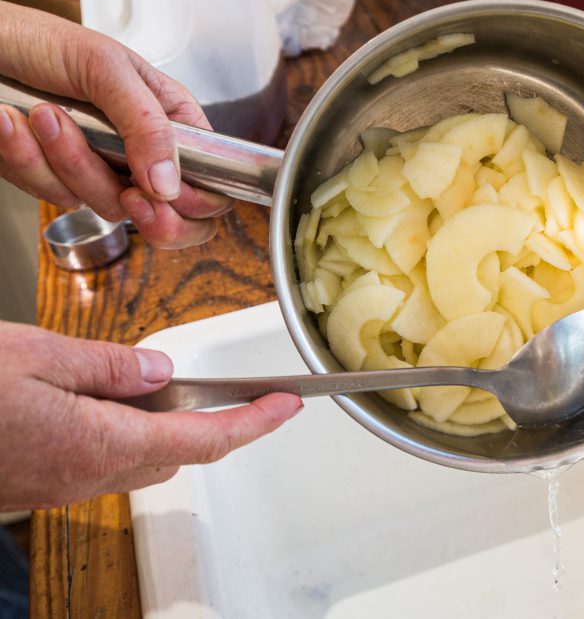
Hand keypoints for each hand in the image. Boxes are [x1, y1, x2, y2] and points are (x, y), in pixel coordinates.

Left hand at [0, 2, 232, 248]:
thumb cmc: (42, 40)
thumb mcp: (107, 69)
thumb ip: (148, 125)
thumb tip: (170, 183)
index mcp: (170, 119)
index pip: (213, 181)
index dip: (198, 201)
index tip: (165, 194)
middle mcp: (141, 151)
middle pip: (173, 215)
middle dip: (148, 214)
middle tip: (129, 195)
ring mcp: (101, 169)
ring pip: (106, 206)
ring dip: (68, 162)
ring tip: (45, 114)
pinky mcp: (56, 179)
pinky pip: (53, 195)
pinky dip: (27, 160)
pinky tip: (13, 123)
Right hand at [0, 321, 302, 509]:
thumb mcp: (37, 355)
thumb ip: (110, 366)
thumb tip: (161, 370)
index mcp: (100, 442)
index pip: (205, 439)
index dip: (255, 424)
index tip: (287, 406)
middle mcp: (88, 475)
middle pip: (177, 453)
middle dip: (210, 422)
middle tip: (229, 389)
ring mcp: (61, 487)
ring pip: (140, 459)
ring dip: (162, 426)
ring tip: (153, 384)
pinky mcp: (39, 486)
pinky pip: (100, 462)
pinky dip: (120, 433)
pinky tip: (100, 401)